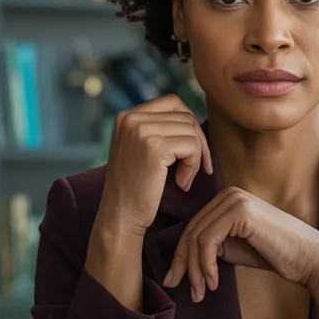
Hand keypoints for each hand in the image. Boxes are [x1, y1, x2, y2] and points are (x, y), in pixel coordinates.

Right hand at [96, 94, 212, 237]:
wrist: (120, 216)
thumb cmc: (136, 187)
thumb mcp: (139, 148)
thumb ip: (157, 128)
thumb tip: (192, 116)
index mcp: (126, 115)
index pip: (172, 102)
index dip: (189, 125)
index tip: (193, 151)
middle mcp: (130, 117)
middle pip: (185, 115)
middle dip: (198, 142)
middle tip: (196, 169)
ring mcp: (141, 130)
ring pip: (191, 130)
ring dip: (196, 157)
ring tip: (184, 178)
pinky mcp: (154, 147)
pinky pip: (192, 146)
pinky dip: (194, 166)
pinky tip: (182, 183)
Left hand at [163, 187, 318, 301]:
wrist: (307, 258)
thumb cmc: (274, 254)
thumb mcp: (234, 247)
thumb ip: (211, 245)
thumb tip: (181, 260)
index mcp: (226, 199)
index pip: (193, 227)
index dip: (181, 256)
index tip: (175, 280)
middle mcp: (229, 194)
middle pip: (191, 231)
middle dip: (184, 265)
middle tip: (186, 290)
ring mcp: (235, 200)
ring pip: (196, 237)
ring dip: (195, 269)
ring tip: (201, 291)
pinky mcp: (240, 212)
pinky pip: (208, 241)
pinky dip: (206, 265)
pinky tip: (214, 282)